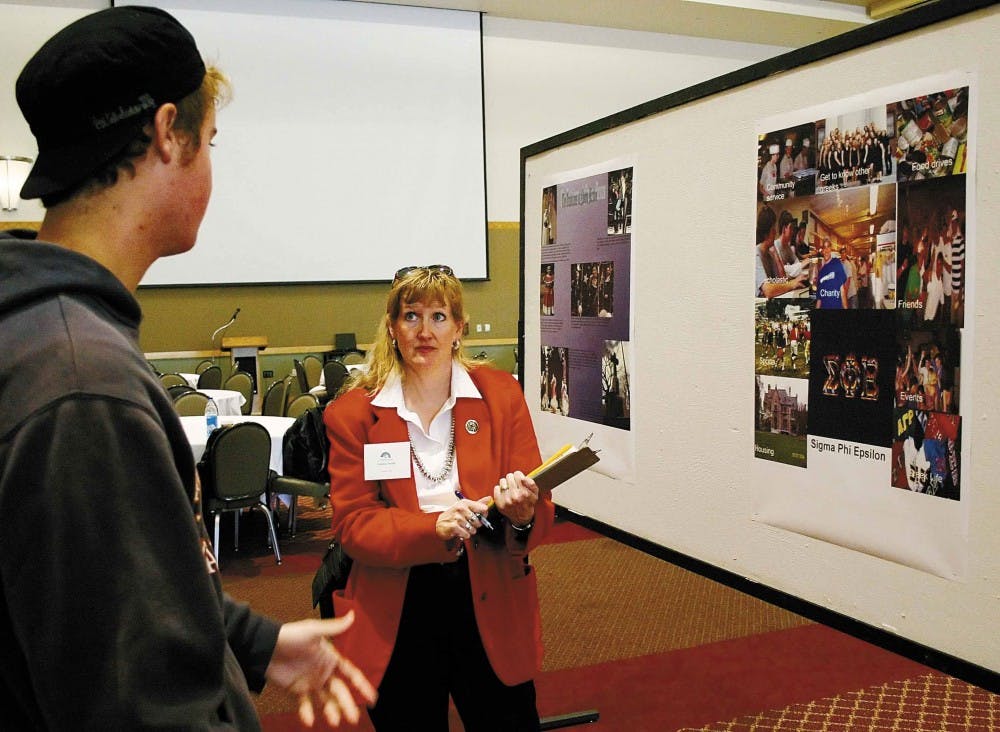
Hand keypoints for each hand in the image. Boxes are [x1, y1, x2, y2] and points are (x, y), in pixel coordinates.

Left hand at [265, 611, 376, 726]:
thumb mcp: (313, 631)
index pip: (351, 674)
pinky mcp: (296, 690)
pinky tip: (310, 720)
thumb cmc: (289, 635)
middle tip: (353, 718)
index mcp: (330, 658)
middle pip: (340, 691)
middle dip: (348, 704)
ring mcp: (310, 682)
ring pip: (325, 701)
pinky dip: (307, 713)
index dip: (362, 685)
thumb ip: (334, 627)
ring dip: (331, 711)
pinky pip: (304, 705)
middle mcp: (323, 672)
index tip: (373, 697)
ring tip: (334, 721)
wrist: (266, 646)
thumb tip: (353, 615)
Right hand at [435, 496, 488, 541]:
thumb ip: (478, 504)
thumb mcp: (465, 507)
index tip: (479, 517)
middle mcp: (461, 508)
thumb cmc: (453, 516)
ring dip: (469, 531)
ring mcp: (457, 517)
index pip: (483, 508)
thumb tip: (489, 498)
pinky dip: (464, 535)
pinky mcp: (454, 527)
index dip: (483, 515)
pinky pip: (466, 534)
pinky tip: (460, 532)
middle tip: (468, 524)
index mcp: (465, 503)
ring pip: (473, 529)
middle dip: (475, 525)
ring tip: (463, 528)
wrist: (440, 524)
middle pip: (479, 521)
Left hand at [493, 471, 537, 526]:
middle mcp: (514, 496)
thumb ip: (531, 483)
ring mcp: (506, 499)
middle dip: (512, 478)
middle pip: (509, 476)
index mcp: (524, 492)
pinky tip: (504, 492)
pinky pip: (496, 488)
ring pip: (502, 481)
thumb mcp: (535, 494)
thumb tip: (523, 477)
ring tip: (509, 488)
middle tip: (514, 484)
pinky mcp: (499, 502)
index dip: (518, 475)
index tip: (519, 478)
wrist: (521, 518)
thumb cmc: (528, 504)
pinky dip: (499, 489)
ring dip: (506, 483)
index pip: (517, 474)